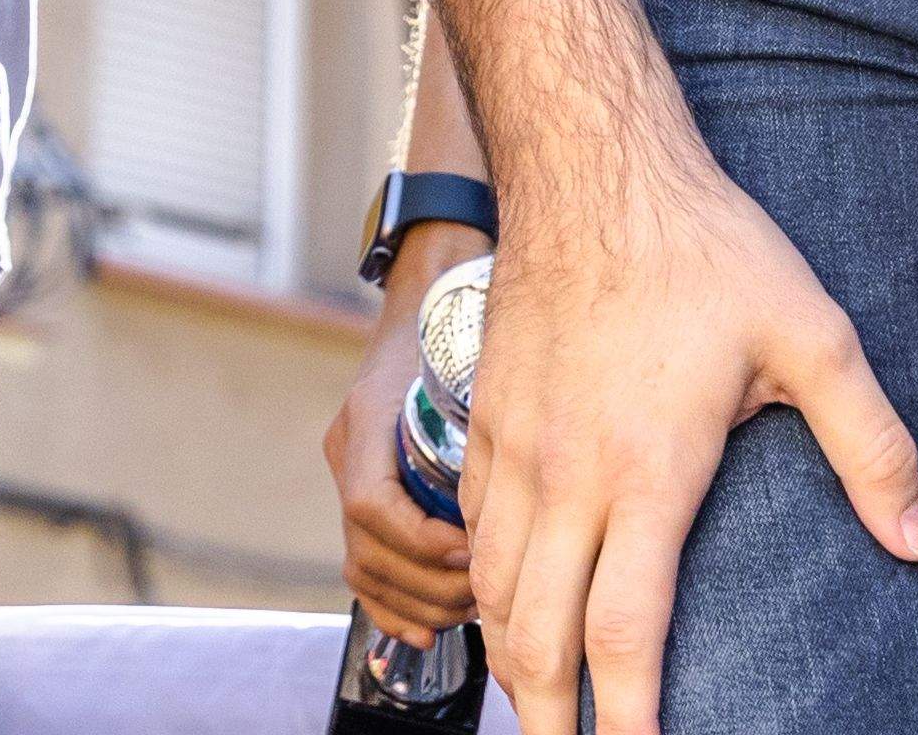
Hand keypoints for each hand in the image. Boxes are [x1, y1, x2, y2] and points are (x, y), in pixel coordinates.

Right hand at [321, 218, 494, 636]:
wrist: (433, 287)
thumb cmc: (465, 318)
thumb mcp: (484, 359)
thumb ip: (509, 414)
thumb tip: (568, 477)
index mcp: (369, 416)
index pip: (372, 506)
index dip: (422, 545)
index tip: (473, 555)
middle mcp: (349, 447)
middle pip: (367, 550)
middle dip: (430, 587)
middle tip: (489, 596)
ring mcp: (351, 469)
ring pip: (363, 567)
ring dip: (420, 601)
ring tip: (476, 604)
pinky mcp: (365, 488)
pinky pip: (362, 565)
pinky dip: (392, 605)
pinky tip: (430, 629)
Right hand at [466, 129, 917, 734]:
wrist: (591, 163)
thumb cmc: (705, 248)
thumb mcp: (813, 335)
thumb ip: (870, 444)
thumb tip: (915, 541)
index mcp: (647, 473)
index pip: (624, 633)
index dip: (628, 719)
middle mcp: (567, 474)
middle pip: (538, 635)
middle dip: (550, 720)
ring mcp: (514, 445)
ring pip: (493, 587)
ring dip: (512, 661)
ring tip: (540, 709)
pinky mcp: (485, 413)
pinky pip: (473, 529)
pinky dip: (485, 588)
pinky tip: (506, 608)